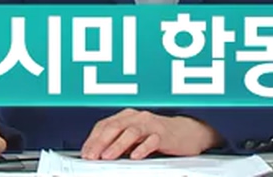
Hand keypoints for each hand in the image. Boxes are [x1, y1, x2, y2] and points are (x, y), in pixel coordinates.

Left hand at [80, 109, 220, 159]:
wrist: (188, 133)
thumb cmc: (158, 136)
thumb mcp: (135, 138)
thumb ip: (118, 143)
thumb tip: (98, 155)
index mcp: (127, 117)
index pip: (105, 125)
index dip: (93, 139)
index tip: (85, 153)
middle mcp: (138, 117)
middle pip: (115, 127)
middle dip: (101, 142)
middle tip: (91, 156)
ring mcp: (151, 125)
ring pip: (132, 132)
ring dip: (118, 145)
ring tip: (107, 156)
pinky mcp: (165, 135)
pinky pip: (152, 140)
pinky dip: (142, 148)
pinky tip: (135, 156)